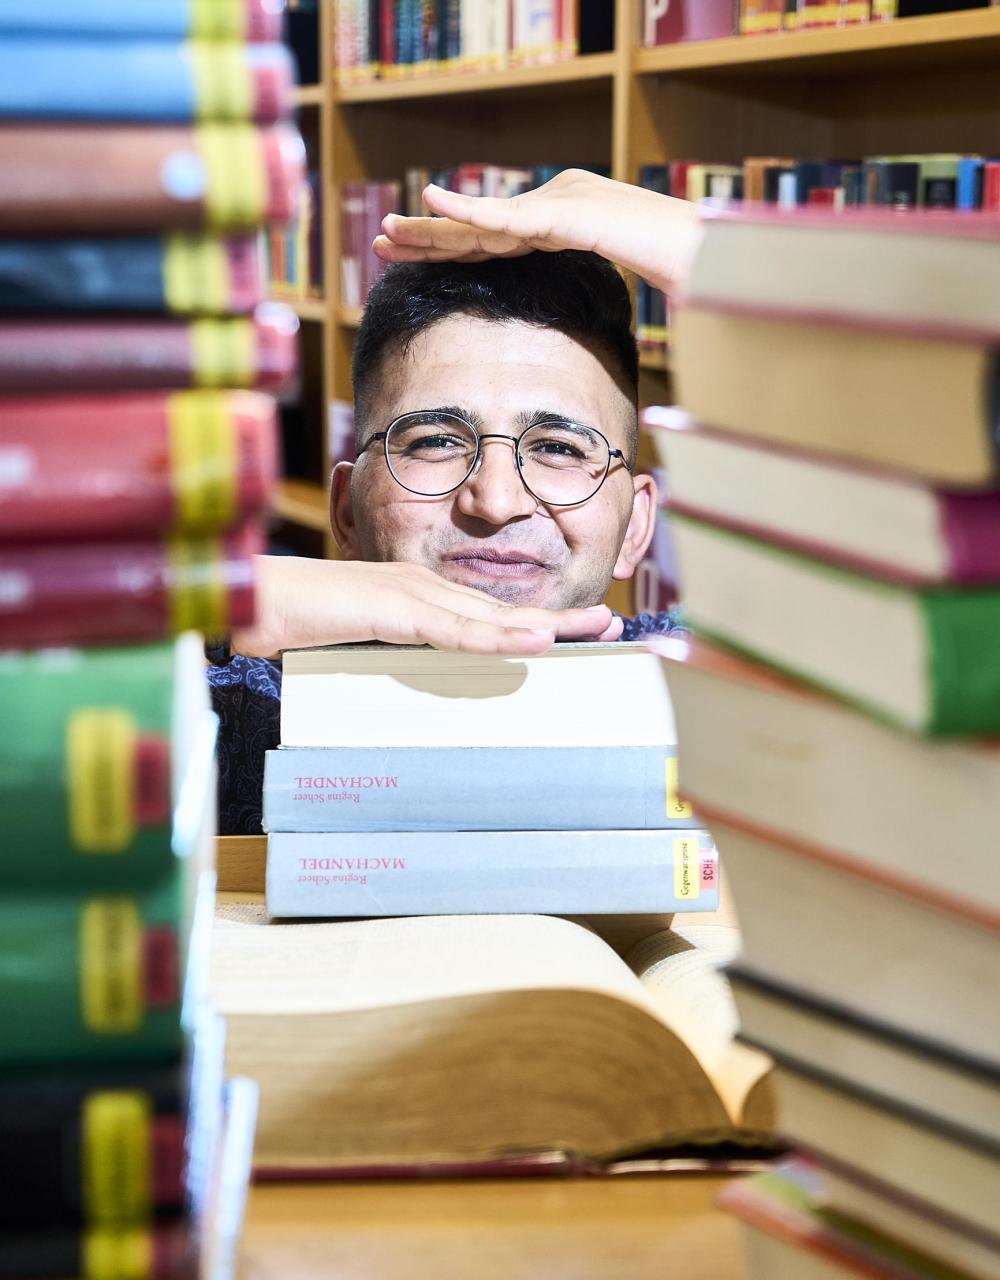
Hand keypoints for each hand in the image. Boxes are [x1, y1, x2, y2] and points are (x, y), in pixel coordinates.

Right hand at [232, 555, 623, 657]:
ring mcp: (405, 593)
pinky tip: (530, 642)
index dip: (534, 622)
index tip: (579, 632)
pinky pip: (449, 628)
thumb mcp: (355, 647)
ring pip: (485, 616)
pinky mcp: (387, 608)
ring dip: (541, 625)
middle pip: (499, 609)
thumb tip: (415, 691)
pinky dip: (493, 637)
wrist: (244, 599)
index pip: (484, 614)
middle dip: (558, 618)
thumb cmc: (293, 624)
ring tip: (590, 631)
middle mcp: (419, 588)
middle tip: (610, 625)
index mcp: (414, 597)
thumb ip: (390, 658)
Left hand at [372, 168, 703, 293]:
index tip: (410, 255)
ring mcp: (563, 201)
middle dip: (428, 236)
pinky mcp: (569, 210)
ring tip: (389, 230)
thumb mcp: (626, 291)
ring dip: (433, 225)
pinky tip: (432, 202)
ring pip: (485, 222)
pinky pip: (511, 215)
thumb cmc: (685, 274)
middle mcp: (558, 202)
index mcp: (566, 221)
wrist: (716, 254)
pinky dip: (469, 211)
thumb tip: (583, 348)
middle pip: (481, 228)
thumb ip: (593, 301)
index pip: (497, 239)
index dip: (451, 247)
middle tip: (381, 242)